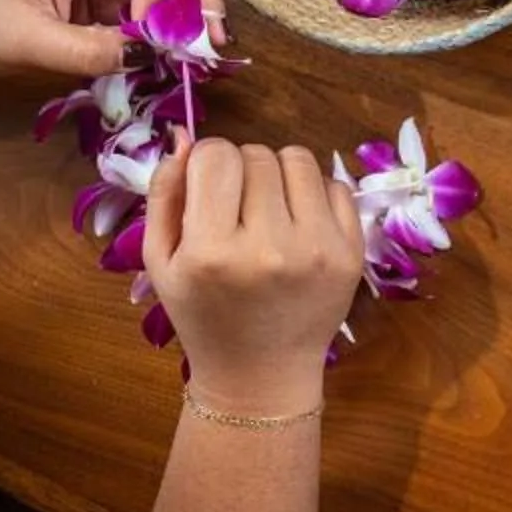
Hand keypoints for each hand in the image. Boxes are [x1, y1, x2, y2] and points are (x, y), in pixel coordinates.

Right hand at [143, 134, 363, 418]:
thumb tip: (184, 136)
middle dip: (241, 172)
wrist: (260, 375)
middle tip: (237, 209)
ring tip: (268, 211)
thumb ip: (165, 194)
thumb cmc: (202, 316)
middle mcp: (268, 247)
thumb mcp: (161, 262)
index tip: (208, 188)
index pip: (216, 156)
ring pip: (298, 159)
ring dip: (279, 175)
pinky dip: (313, 195)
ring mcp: (317, 249)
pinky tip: (297, 226)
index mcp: (212, 251)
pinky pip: (334, 184)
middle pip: (256, 155)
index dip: (207, 163)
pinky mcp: (350, 252)